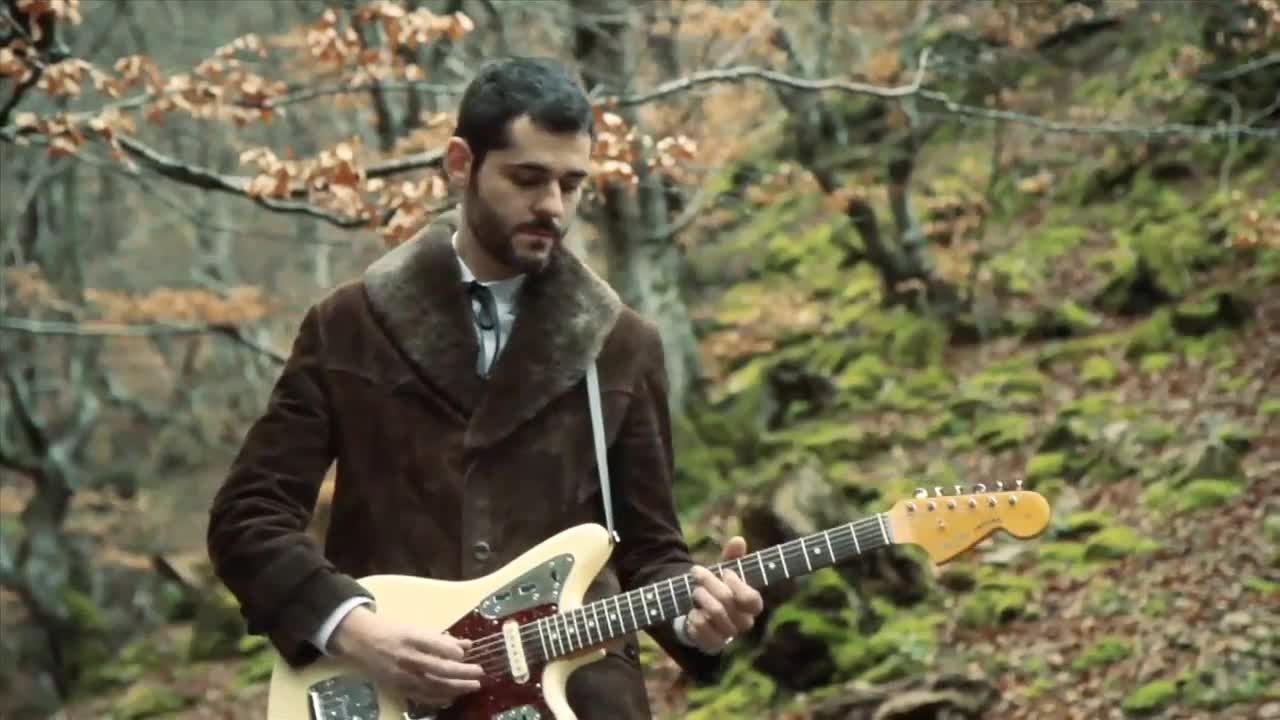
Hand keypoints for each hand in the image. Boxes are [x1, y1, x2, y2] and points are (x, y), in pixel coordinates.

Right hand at [330, 606, 485, 707]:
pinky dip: (438, 698)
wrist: (361, 640)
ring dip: (455, 687)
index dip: (452, 650)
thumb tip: (467, 645)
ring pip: (431, 685)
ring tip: (472, 686)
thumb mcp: (415, 627)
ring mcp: (400, 675)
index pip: (434, 644)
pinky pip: (420, 696)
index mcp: (409, 636)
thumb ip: (441, 638)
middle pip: (437, 668)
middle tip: (479, 673)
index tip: (467, 652)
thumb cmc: (392, 630)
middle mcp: (405, 657)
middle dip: (461, 672)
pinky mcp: (396, 687)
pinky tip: (452, 697)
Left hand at [685, 536, 764, 653]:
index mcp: (752, 606)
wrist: (699, 611)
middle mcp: (744, 623)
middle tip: (696, 573)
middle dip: (709, 583)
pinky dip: (693, 616)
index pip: (752, 599)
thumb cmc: (717, 588)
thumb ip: (732, 556)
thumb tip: (738, 540)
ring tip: (694, 591)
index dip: (737, 584)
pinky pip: (701, 628)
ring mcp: (728, 635)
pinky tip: (692, 612)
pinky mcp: (712, 645)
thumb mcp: (723, 570)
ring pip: (715, 613)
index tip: (724, 571)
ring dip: (700, 597)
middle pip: (727, 601)